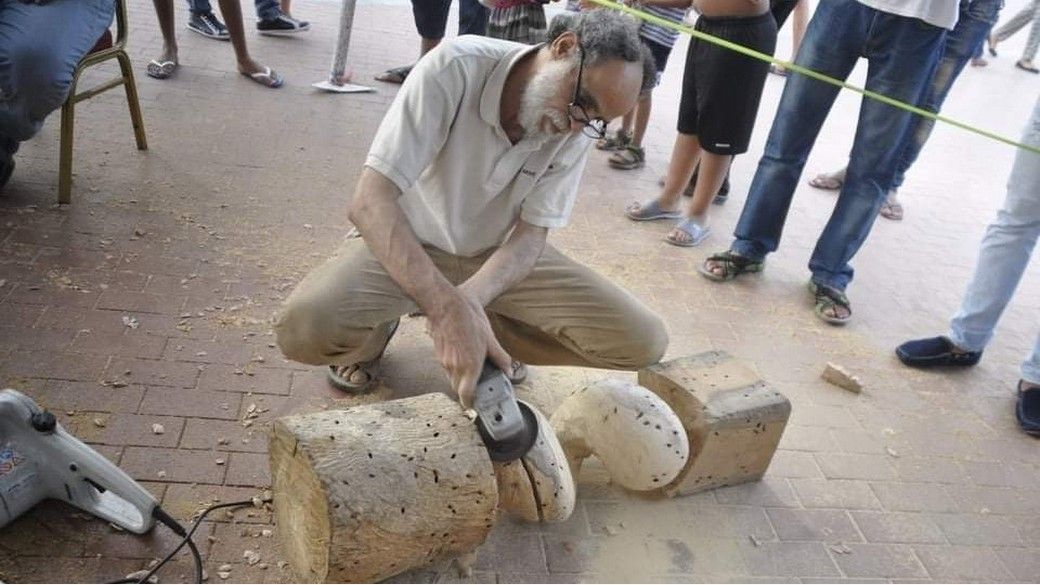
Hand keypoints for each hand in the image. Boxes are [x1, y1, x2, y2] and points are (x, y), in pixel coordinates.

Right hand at [426, 292, 511, 407]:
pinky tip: (462, 353)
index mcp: (469, 365)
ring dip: (460, 377)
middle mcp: (454, 366)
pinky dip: (454, 366)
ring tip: (471, 365)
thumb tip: (508, 370)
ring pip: (452, 377)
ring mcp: (444, 360)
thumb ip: (500, 358)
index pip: (465, 395)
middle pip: (458, 388)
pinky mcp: (438, 353)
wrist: (446, 305)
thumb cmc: (469, 319)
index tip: (474, 405)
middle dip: (466, 389)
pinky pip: (447, 366)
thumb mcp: (490, 339)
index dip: (469, 403)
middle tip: (477, 384)